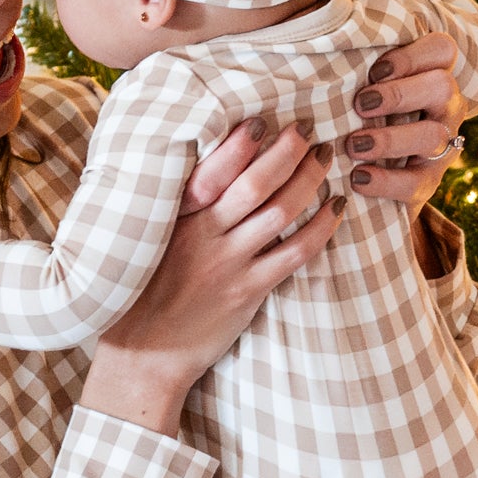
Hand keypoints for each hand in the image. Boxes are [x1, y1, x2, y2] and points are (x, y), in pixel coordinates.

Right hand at [80, 121, 336, 434]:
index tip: (262, 121)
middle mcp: (201, 236)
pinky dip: (321, 227)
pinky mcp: (248, 291)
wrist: (141, 356)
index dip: (240, 143)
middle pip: (254, 183)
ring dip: (309, 180)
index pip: (211, 169)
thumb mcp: (144, 239)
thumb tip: (199, 161)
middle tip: (307, 129)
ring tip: (326, 157)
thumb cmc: (141, 290)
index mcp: (173, 217)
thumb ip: (173, 204)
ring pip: (280, 212)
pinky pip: (295, 253)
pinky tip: (335, 208)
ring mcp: (226, 264)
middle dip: (286, 151)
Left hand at [347, 31, 468, 205]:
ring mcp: (442, 146)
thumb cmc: (362, 115)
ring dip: (390, 139)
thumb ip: (350, 64)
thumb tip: (304, 40)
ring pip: (432, 136)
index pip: (442, 50)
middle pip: (442, 86)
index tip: (375, 70)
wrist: (373, 177)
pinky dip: (386, 181)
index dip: (413, 56)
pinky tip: (358, 177)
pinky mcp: (429, 183)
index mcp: (433, 76)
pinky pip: (417, 183)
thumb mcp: (363, 87)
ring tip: (354, 144)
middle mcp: (445, 108)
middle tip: (361, 104)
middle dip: (400, 94)